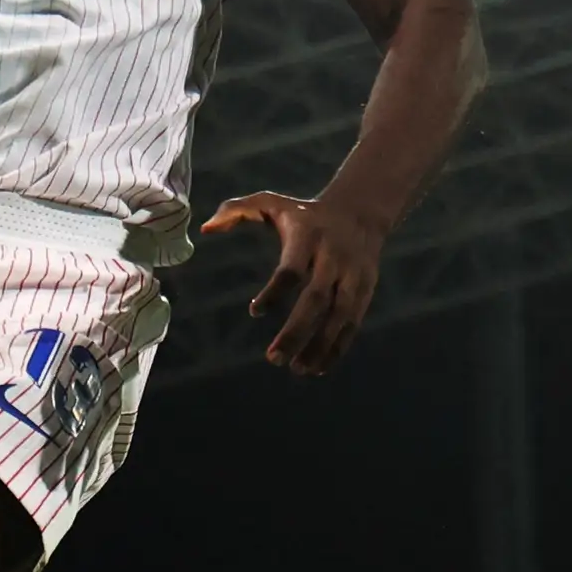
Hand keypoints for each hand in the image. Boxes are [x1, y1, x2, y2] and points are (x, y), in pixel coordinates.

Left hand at [200, 190, 388, 375]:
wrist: (359, 211)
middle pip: (317, 298)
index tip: (254, 312)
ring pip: (340, 315)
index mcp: (307, 236)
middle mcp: (333, 257)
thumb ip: (236, 211)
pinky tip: (320, 367)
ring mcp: (353, 275)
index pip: (291, 269)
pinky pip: (354, 322)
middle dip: (296, 331)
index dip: (274, 292)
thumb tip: (205, 230)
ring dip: (320, 345)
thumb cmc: (303, 213)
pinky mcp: (366, 289)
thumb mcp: (271, 202)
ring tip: (298, 369)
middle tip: (274, 358)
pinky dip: (339, 347)